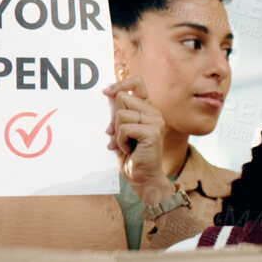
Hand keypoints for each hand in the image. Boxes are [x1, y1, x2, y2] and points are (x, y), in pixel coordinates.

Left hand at [103, 77, 174, 205]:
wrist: (142, 177)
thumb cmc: (131, 155)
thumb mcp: (121, 130)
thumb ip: (118, 112)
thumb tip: (109, 94)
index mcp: (148, 110)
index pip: (137, 83)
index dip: (121, 83)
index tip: (106, 92)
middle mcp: (154, 113)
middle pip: (122, 97)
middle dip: (113, 117)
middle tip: (116, 134)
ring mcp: (156, 121)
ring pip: (120, 114)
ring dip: (116, 133)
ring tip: (124, 144)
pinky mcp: (152, 132)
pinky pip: (124, 128)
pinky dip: (120, 141)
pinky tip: (128, 150)